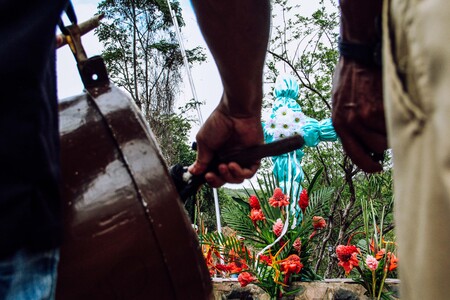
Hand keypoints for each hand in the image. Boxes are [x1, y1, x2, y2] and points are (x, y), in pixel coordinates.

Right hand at [188, 97, 263, 187]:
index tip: (204, 177)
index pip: (213, 174)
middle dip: (217, 180)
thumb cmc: (219, 122)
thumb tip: (194, 172)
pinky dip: (241, 173)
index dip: (209, 179)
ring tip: (224, 166)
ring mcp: (241, 159)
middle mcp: (229, 159)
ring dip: (229, 177)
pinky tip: (233, 165)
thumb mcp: (204, 142)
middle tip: (212, 175)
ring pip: (236, 179)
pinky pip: (249, 173)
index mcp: (217, 156)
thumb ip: (201, 159)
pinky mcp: (253, 157)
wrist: (234, 112)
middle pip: (224, 179)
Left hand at [331, 58, 386, 172]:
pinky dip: (396, 116)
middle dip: (383, 141)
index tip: (376, 168)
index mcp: (338, 123)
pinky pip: (394, 122)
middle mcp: (350, 122)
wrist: (357, 54)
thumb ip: (348, 121)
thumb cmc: (349, 77)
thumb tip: (361, 139)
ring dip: (391, 128)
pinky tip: (391, 103)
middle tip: (386, 129)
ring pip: (387, 135)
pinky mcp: (380, 106)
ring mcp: (366, 115)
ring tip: (387, 112)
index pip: (353, 153)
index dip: (366, 164)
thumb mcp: (339, 103)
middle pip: (375, 147)